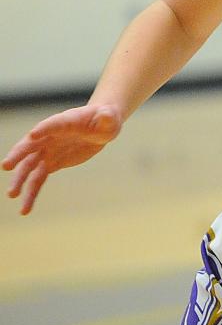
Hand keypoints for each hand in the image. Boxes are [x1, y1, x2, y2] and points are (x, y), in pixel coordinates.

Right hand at [3, 105, 121, 214]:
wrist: (99, 128)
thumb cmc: (104, 119)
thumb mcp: (109, 118)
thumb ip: (107, 117)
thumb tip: (107, 116)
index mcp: (64, 121)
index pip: (52, 124)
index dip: (43, 129)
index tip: (33, 134)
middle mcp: (49, 136)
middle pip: (30, 145)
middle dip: (18, 154)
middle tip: (6, 165)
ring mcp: (47, 151)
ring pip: (29, 166)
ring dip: (20, 180)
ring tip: (12, 194)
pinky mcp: (50, 163)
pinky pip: (37, 179)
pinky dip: (31, 193)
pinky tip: (25, 209)